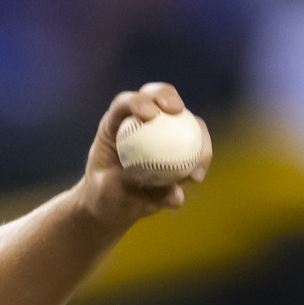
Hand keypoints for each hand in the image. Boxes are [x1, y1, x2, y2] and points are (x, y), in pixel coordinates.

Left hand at [77, 82, 211, 226]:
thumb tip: (161, 189)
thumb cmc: (103, 198)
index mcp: (113, 125)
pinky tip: (196, 179)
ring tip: (195, 159)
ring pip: (185, 119)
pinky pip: (196, 146)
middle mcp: (139, 121)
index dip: (138, 102)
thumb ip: (126, 186)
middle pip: (156, 97)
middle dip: (168, 97)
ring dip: (196, 133)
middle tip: (178, 111)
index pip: (124, 104)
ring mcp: (162, 131)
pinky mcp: (179, 146)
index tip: (151, 115)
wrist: (113, 208)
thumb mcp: (105, 195)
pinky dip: (199, 158)